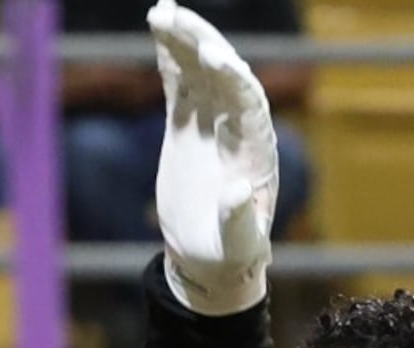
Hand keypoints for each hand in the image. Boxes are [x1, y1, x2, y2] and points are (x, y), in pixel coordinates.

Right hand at [149, 1, 280, 315]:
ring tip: (160, 12)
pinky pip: (179, 83)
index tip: (212, 56)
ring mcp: (211, 121)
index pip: (248, 101)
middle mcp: (238, 126)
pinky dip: (169, 56)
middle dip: (202, 43)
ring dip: (182, 39)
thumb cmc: (231, 254)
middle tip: (176, 18)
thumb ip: (239, 220)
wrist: (209, 257)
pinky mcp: (187, 125)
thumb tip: (236, 194)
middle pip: (223, 73)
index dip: (232, 76)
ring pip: (199, 69)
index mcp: (258, 147)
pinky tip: (156, 27)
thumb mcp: (239, 244)